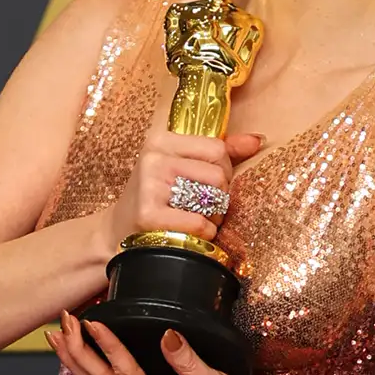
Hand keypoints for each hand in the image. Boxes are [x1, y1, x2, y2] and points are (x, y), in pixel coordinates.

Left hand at [49, 311, 263, 374]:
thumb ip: (188, 361)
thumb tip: (167, 334)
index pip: (123, 374)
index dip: (108, 345)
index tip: (93, 321)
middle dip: (78, 350)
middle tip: (64, 321)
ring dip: (76, 358)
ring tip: (56, 334)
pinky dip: (89, 367)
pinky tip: (77, 352)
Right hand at [96, 125, 266, 258]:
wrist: (117, 232)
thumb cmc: (156, 198)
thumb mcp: (180, 167)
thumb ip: (218, 153)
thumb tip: (257, 140)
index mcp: (162, 141)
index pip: (217, 149)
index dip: (223, 171)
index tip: (209, 185)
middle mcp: (154, 159)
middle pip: (219, 176)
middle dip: (220, 197)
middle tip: (204, 208)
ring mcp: (150, 186)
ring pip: (212, 200)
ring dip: (214, 217)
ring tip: (198, 220)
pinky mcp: (149, 214)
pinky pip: (199, 223)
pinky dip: (204, 233)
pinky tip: (191, 234)